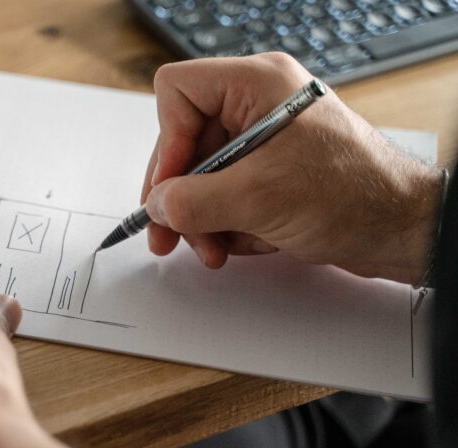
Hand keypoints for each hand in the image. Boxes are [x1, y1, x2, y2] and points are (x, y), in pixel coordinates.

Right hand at [142, 53, 442, 284]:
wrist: (401, 229)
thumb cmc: (354, 195)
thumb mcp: (257, 198)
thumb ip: (193, 202)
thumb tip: (157, 206)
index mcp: (257, 85)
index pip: (179, 92)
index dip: (167, 141)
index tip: (170, 187)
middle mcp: (257, 106)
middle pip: (185, 141)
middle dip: (180, 195)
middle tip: (169, 234)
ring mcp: (264, 140)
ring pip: (202, 175)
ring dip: (202, 219)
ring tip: (215, 249)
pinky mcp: (270, 171)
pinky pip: (225, 193)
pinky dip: (226, 224)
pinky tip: (245, 242)